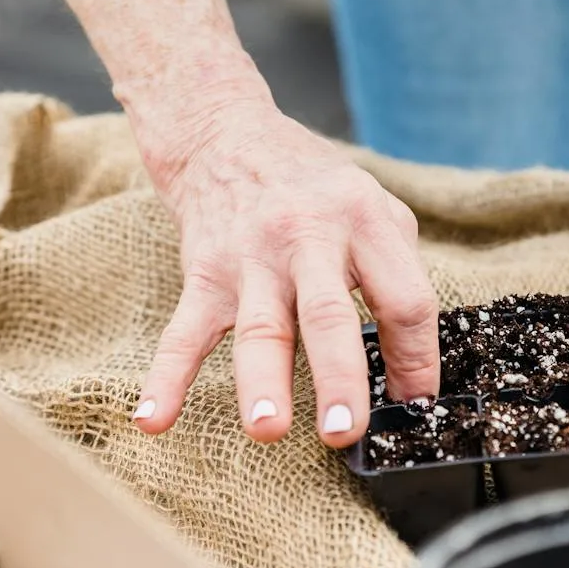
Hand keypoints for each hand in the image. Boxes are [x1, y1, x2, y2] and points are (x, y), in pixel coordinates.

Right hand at [130, 94, 440, 445]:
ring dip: (262, 382)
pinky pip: (182, 333)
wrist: (225, 136)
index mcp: (363, 222)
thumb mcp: (374, 206)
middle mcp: (307, 238)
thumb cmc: (313, 187)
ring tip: (268, 429)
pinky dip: (165, 379)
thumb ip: (397, 273)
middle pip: (327, 314)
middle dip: (338, 376)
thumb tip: (413, 368)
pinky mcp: (204, 275)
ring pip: (258, 327)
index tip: (414, 404)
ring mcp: (250, 259)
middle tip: (344, 431)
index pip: (404, 299)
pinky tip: (153, 419)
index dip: (416, 358)